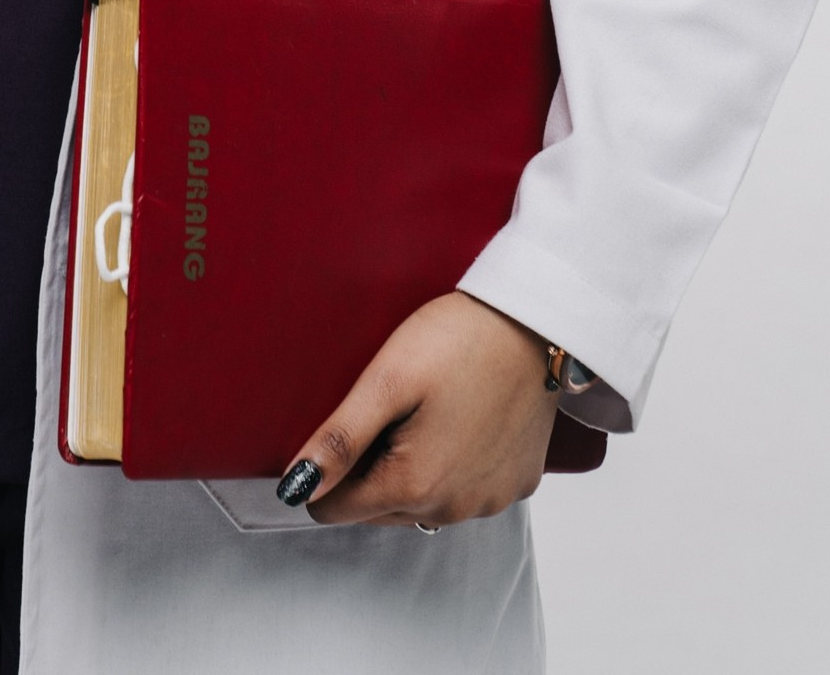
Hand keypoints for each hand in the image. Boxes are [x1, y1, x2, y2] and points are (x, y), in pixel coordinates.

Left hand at [278, 293, 556, 526]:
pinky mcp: (519, 484)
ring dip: (412, 469)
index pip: (335, 509)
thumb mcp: (387, 379)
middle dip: (369, 467)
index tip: (346, 422)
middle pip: (378, 508)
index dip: (327, 468)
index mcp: (415, 485)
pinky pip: (466, 491)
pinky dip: (454, 466)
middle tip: (388, 407)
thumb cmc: (458, 339)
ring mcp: (491, 500)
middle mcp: (455, 509)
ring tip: (425, 409)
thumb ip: (339, 440)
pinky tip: (461, 419)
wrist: (536, 320)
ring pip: (422, 504)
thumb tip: (293, 487)